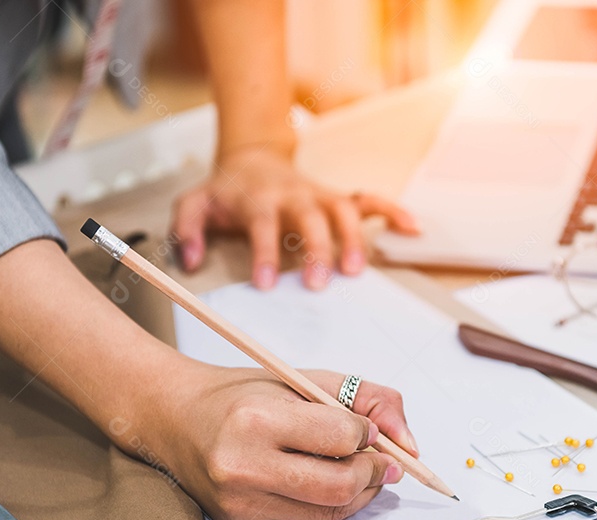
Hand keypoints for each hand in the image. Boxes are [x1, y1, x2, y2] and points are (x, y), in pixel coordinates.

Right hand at [148, 364, 418, 519]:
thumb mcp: (304, 379)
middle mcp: (244, 466)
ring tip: (356, 471)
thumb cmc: (243, 397)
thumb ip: (368, 399)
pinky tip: (325, 485)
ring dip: (358, 493)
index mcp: (257, 419)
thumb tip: (410, 445)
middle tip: (378, 460)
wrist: (177, 421)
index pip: (342, 437)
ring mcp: (240, 503)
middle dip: (372, 473)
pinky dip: (330, 508)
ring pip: (330, 512)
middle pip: (341, 486)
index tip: (368, 430)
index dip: (368, 435)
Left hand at [170, 147, 419, 289]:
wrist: (252, 157)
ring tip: (356, 271)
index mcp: (258, 198)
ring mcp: (319, 194)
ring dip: (353, 238)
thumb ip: (185, 231)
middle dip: (317, 249)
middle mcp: (293, 195)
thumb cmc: (226, 191)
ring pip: (343, 210)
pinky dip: (393, 211)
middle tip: (318, 285)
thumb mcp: (194, 204)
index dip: (266, 253)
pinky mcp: (337, 197)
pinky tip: (411, 228)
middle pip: (310, 217)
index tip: (268, 284)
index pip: (263, 224)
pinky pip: (370, 200)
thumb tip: (189, 262)